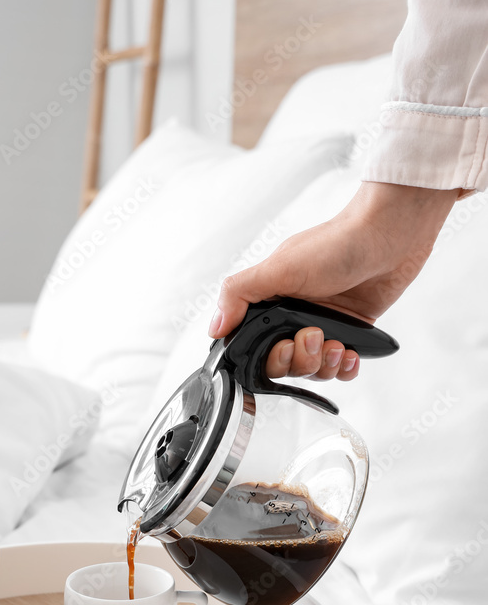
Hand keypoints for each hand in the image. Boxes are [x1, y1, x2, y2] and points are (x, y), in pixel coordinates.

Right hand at [208, 181, 459, 380]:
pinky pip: (340, 367)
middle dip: (300, 360)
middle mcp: (294, 315)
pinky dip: (344, 368)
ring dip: (324, 365)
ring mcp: (323, 325)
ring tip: (337, 344)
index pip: (255, 347)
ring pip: (313, 369)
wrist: (390, 235)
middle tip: (313, 336)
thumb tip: (214, 327)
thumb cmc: (336, 243)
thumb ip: (240, 294)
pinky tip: (350, 353)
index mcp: (271, 301)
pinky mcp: (351, 331)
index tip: (286, 344)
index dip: (269, 356)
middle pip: (284, 364)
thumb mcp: (280, 267)